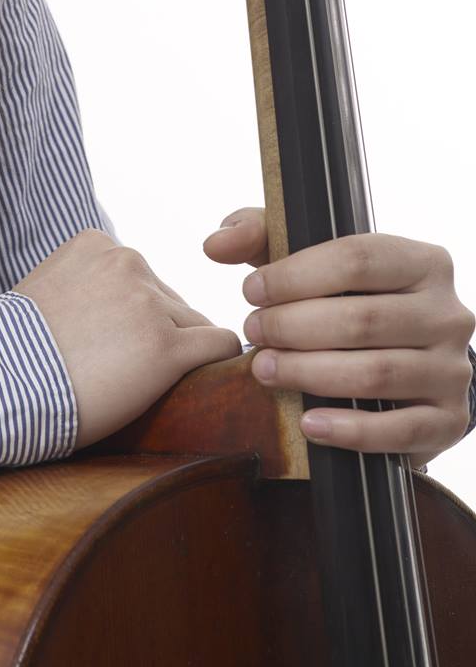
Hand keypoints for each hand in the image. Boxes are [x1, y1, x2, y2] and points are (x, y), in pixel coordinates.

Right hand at [13, 229, 241, 449]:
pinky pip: (221, 346)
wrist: (2, 385)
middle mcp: (129, 263)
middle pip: (171, 301)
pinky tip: (204, 381)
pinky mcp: (168, 349)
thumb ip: (85, 282)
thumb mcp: (46, 288)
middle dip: (156, 333)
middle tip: (122, 369)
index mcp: (97, 244)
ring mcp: (150, 305)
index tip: (106, 342)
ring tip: (141, 383)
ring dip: (178, 354)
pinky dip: (218, 362)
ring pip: (195, 326)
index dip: (131, 315)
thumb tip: (114, 308)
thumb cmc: (14, 349)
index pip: (141, 279)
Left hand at [204, 207, 474, 464]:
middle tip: (252, 333)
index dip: (295, 275)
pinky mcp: (448, 421)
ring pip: (377, 373)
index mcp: (423, 262)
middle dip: (293, 327)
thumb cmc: (349, 300)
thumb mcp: (311, 260)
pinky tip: (306, 424)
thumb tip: (215, 244)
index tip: (251, 291)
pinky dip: (348, 430)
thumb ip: (261, 236)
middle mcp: (448, 314)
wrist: (410, 362)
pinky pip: (399, 430)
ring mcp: (452, 370)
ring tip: (264, 370)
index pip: (357, 258)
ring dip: (310, 374)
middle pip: (363, 319)